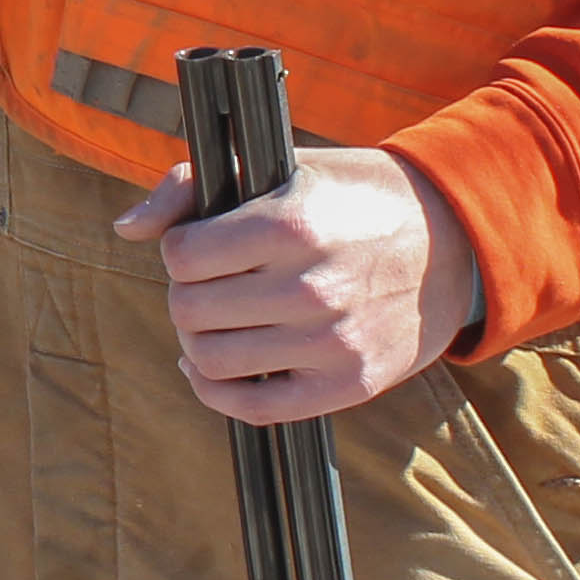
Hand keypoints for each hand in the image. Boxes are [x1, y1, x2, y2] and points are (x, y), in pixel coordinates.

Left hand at [113, 144, 479, 423]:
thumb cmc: (354, 198)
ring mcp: (332, 342)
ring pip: (211, 360)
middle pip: (189, 310)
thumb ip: (192, 188)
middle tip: (209, 284)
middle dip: (186, 295)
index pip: (182, 255)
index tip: (200, 244)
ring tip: (215, 319)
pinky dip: (215, 391)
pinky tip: (213, 367)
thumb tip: (126, 228)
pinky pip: (253, 408)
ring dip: (197, 341)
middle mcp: (312, 287)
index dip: (180, 249)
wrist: (453, 240)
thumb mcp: (282, 170)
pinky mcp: (348, 384)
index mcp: (293, 224)